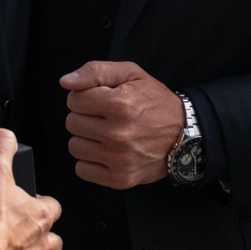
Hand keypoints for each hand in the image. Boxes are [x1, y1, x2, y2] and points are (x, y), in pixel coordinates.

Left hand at [61, 60, 183, 190]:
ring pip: (74, 146)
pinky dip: (91, 161)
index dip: (86, 97)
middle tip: (106, 117)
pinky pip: (82, 169)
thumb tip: (66, 82)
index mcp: (120, 104)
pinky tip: (107, 151)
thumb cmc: (155, 102)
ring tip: (107, 134)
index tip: (101, 100)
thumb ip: (95, 71)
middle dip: (85, 117)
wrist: (184, 135)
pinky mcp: (119, 178)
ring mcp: (119, 159)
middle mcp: (118, 133)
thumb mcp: (131, 74)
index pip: (74, 100)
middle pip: (72, 123)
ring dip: (87, 139)